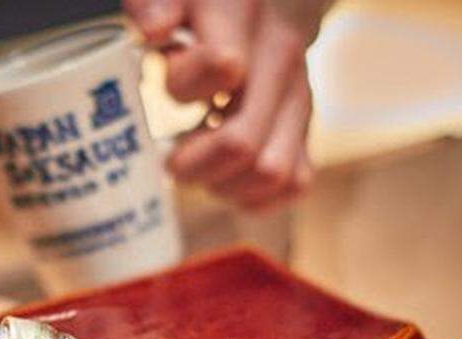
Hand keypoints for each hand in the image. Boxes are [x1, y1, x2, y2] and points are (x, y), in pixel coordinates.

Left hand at [125, 0, 316, 210]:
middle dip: (195, 165)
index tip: (166, 86)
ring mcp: (299, 96)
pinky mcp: (307, 126)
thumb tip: (153, 28)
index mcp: (243, 17)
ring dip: (226, 185)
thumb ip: (156, 3)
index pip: (222, 66)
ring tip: (202, 170)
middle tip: (173, 162)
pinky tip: (228, 178)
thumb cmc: (208, 2)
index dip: (184, 85)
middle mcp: (280, 59)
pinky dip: (255, 195)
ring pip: (273, 172)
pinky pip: (295, 182)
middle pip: (244, 142)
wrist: (271, 0)